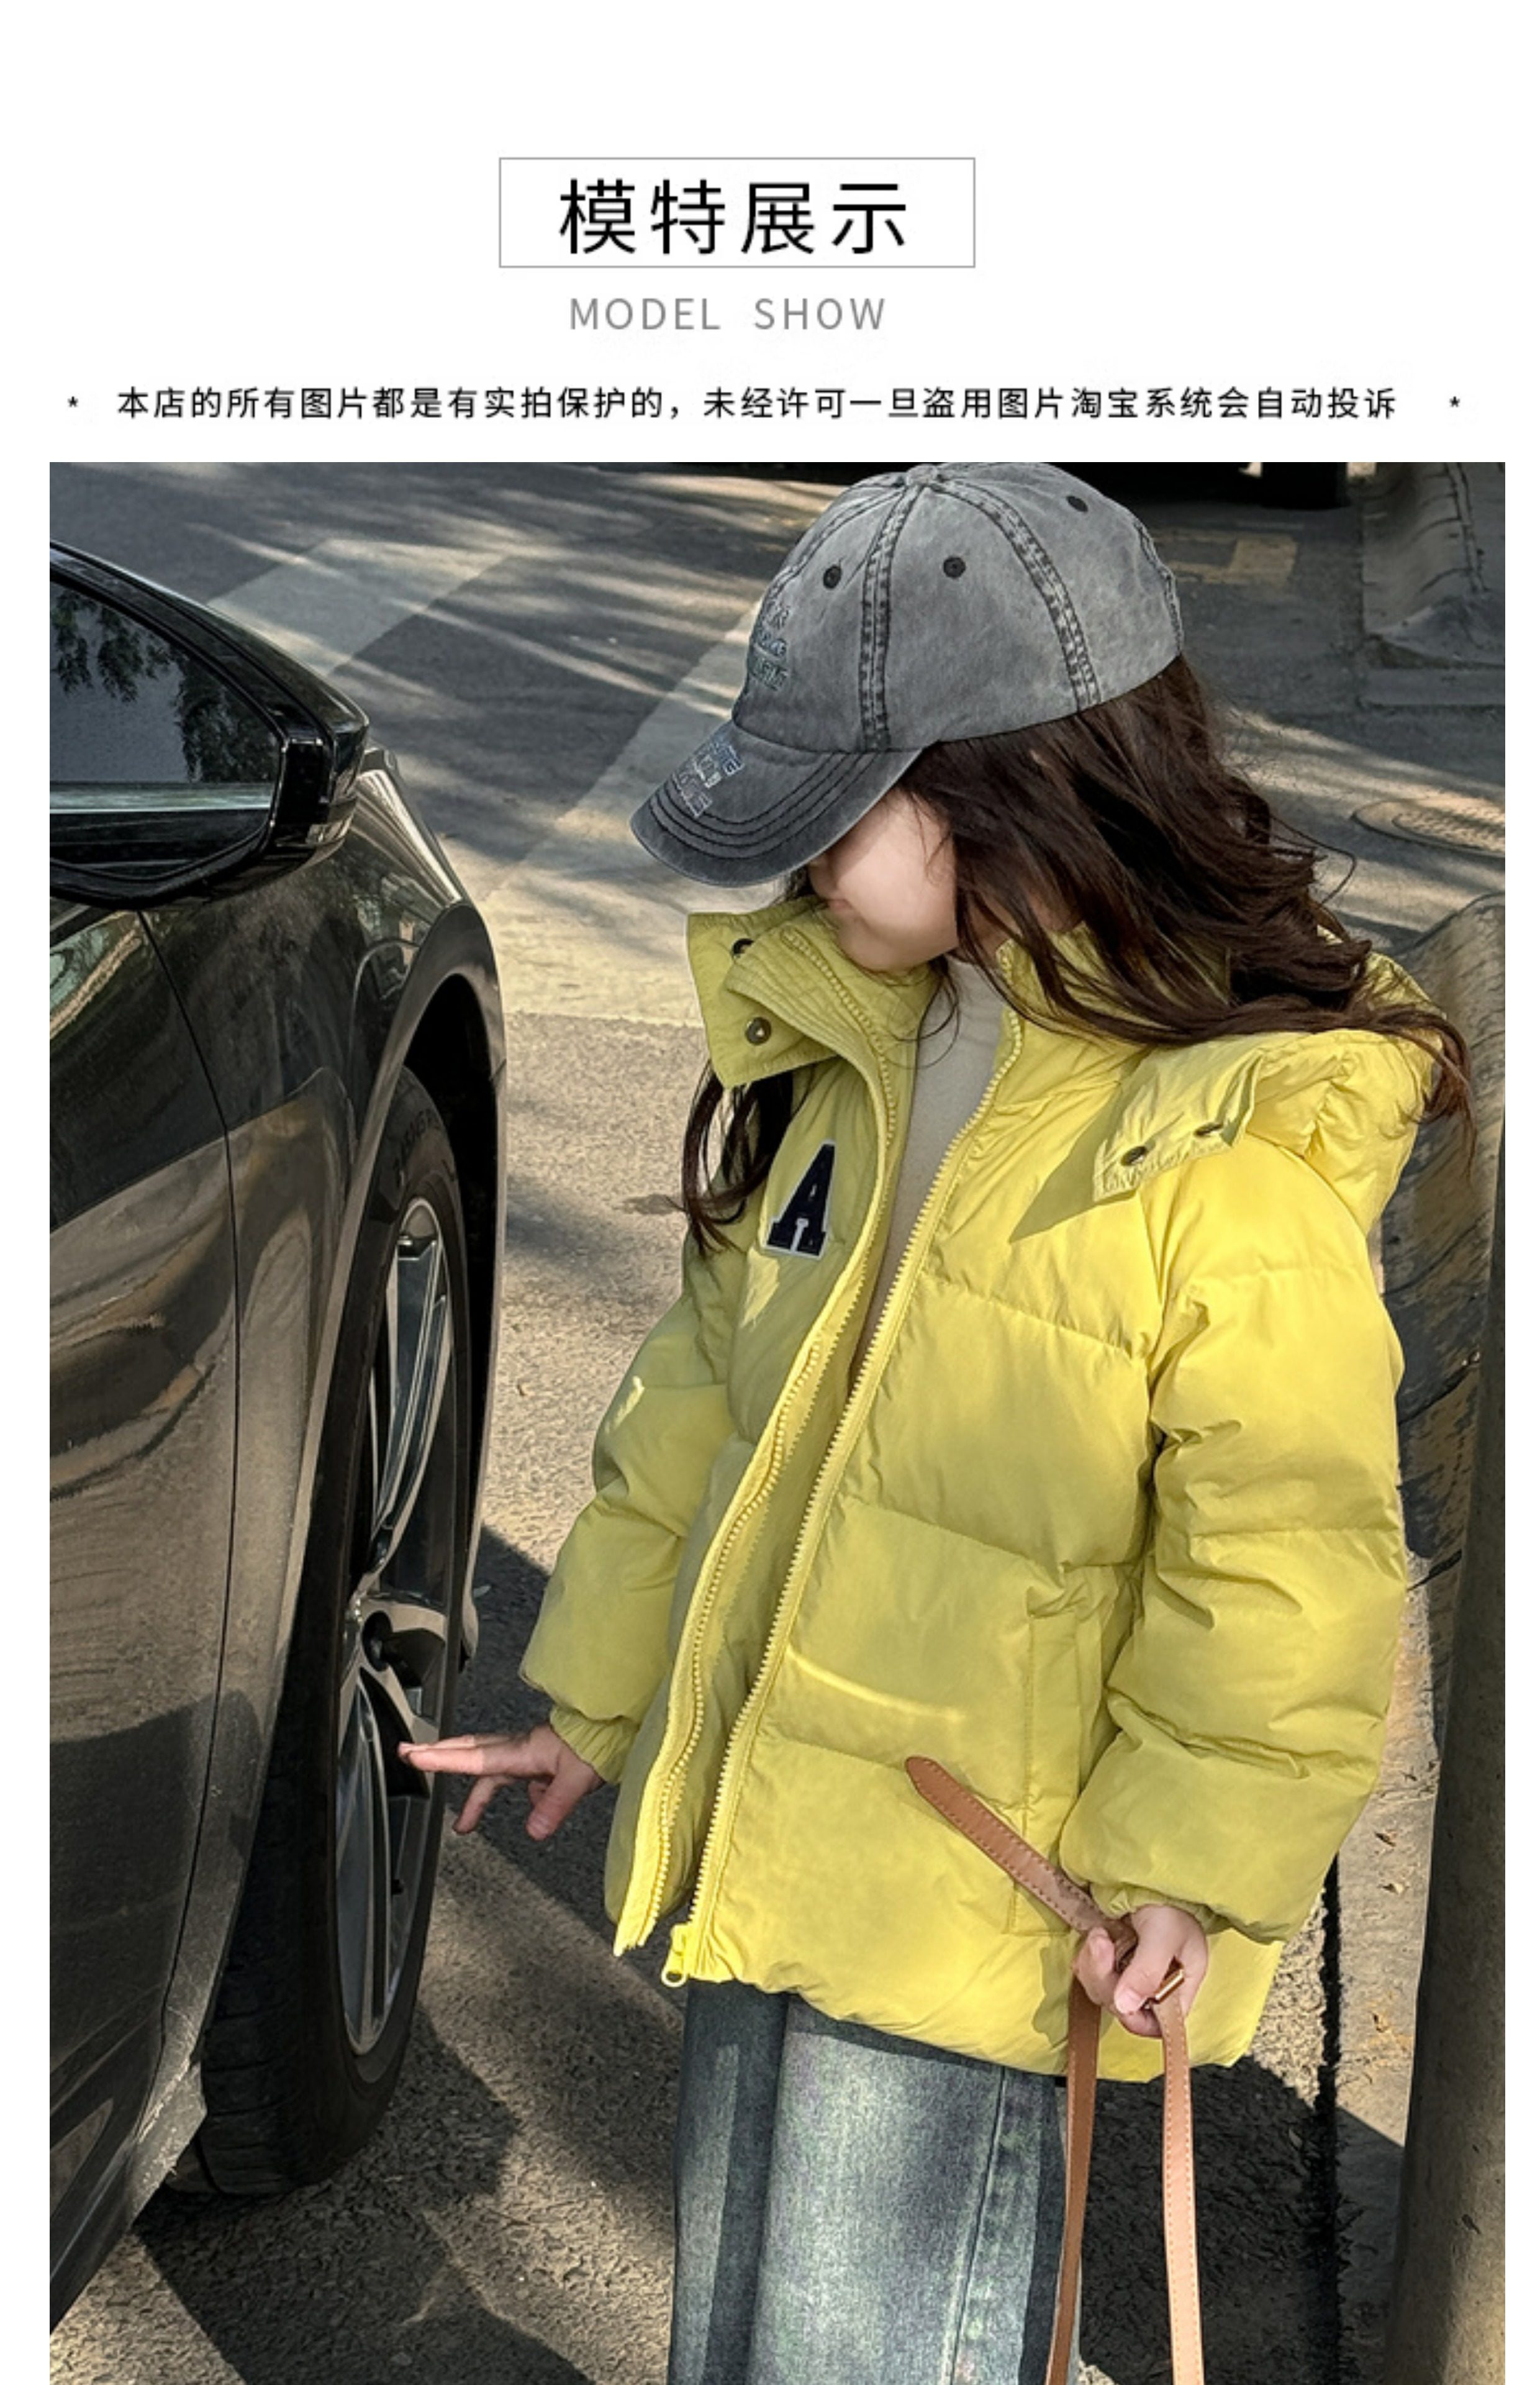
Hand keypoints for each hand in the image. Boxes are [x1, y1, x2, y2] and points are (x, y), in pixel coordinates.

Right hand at [400, 1723, 602, 1838]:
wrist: (613, 1730)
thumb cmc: (596, 1746)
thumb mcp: (577, 1778)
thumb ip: (554, 1804)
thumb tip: (534, 1830)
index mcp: (520, 1752)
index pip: (472, 1757)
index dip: (439, 1759)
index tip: (411, 1756)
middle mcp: (519, 1750)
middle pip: (469, 1751)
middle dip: (438, 1755)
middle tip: (409, 1756)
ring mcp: (528, 1754)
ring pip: (489, 1768)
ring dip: (474, 1793)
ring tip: (464, 1823)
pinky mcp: (539, 1760)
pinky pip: (516, 1778)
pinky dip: (517, 1794)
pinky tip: (538, 1808)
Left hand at [1072, 1904, 1209, 2039]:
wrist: (1149, 1873)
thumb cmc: (1170, 1903)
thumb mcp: (1165, 1935)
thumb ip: (1147, 1971)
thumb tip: (1123, 2006)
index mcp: (1179, 1987)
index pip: (1157, 2024)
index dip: (1135, 2019)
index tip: (1119, 1998)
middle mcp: (1155, 1986)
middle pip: (1123, 2008)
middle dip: (1106, 1979)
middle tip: (1102, 1943)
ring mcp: (1131, 1974)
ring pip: (1103, 1991)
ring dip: (1094, 1965)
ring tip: (1099, 1935)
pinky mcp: (1113, 1960)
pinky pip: (1092, 1973)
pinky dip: (1089, 1958)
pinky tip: (1095, 1937)